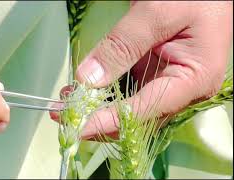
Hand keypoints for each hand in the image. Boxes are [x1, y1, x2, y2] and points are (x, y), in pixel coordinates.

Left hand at [51, 1, 232, 138]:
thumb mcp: (155, 14)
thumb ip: (121, 46)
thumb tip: (87, 79)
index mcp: (194, 79)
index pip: (146, 110)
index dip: (110, 121)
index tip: (79, 127)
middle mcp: (181, 89)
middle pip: (136, 117)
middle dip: (98, 119)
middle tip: (63, 116)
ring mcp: (166, 82)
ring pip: (128, 107)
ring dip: (96, 108)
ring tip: (64, 105)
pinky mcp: (153, 74)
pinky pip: (126, 90)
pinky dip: (103, 92)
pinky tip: (81, 90)